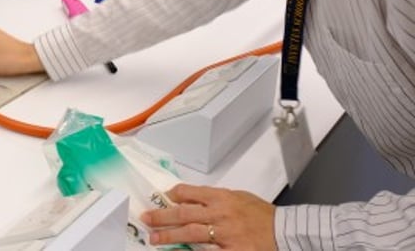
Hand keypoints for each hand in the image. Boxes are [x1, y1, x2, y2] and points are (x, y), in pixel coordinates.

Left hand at [140, 183, 275, 249]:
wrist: (285, 231)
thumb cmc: (262, 214)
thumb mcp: (237, 197)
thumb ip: (213, 198)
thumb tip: (189, 200)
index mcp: (222, 197)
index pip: (190, 192)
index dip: (173, 195)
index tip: (162, 198)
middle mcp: (221, 214)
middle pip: (184, 214)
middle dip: (162, 217)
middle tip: (147, 219)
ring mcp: (226, 235)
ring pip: (191, 234)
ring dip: (170, 237)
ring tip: (154, 239)